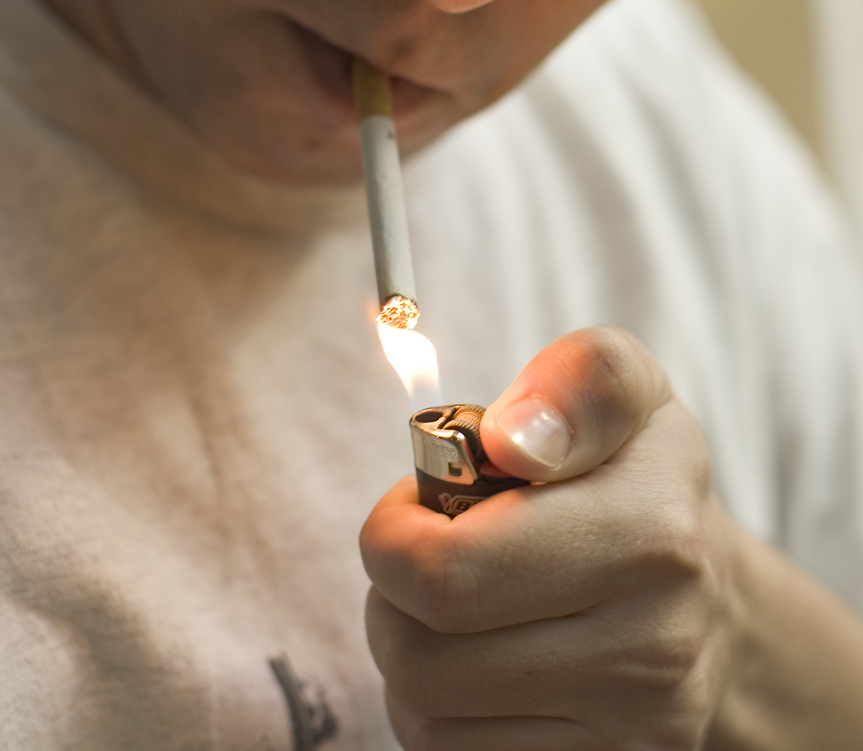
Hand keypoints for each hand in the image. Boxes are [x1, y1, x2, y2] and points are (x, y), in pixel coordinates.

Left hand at [361, 327, 737, 749]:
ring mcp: (635, 732)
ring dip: (411, 649)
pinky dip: (440, 709)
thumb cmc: (631, 471)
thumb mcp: (620, 386)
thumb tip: (511, 441)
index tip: (420, 502)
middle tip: (426, 549)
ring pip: (422, 713)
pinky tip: (478, 660)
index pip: (445, 573)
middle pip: (418, 652)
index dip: (394, 535)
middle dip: (390, 590)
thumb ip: (576, 382)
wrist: (707, 593)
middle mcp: (653, 646)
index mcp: (650, 531)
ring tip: (457, 601)